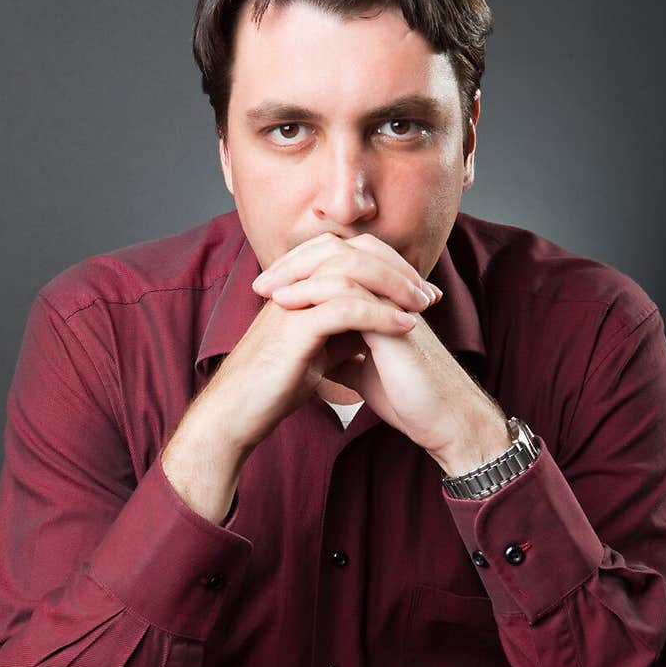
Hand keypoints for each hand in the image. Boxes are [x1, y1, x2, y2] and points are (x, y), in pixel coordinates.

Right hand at [194, 233, 431, 456]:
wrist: (236, 414)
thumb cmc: (274, 385)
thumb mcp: (319, 350)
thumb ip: (344, 331)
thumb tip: (379, 322)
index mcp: (299, 286)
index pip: (351, 255)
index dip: (390, 267)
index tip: (422, 291)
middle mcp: (295, 286)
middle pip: (354, 252)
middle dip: (397, 269)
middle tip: (429, 293)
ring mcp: (292, 303)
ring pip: (351, 272)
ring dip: (394, 287)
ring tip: (423, 306)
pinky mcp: (293, 329)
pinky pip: (344, 308)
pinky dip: (380, 315)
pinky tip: (406, 327)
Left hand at [256, 232, 510, 471]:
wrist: (441, 420)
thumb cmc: (408, 397)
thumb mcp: (363, 370)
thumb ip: (342, 353)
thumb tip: (313, 353)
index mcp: (384, 296)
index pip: (340, 261)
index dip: (303, 268)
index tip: (270, 287)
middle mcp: (390, 290)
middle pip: (340, 248)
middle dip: (296, 261)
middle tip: (262, 281)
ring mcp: (394, 299)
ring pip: (343, 260)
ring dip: (299, 271)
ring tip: (267, 290)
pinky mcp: (394, 317)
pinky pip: (350, 289)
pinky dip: (314, 291)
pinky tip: (288, 304)